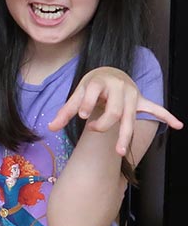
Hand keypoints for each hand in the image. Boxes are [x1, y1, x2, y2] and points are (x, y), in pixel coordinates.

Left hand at [48, 67, 182, 155]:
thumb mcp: (77, 94)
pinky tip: (178, 125)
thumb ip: (65, 111)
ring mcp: (132, 95)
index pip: (94, 93)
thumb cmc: (91, 86)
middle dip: (105, 124)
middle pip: (115, 111)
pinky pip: (156, 108)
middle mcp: (119, 88)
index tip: (82, 116)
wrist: (109, 73)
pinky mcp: (141, 101)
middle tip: (93, 130)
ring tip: (120, 152)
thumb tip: (50, 128)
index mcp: (100, 82)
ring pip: (131, 116)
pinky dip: (167, 116)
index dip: (87, 104)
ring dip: (125, 134)